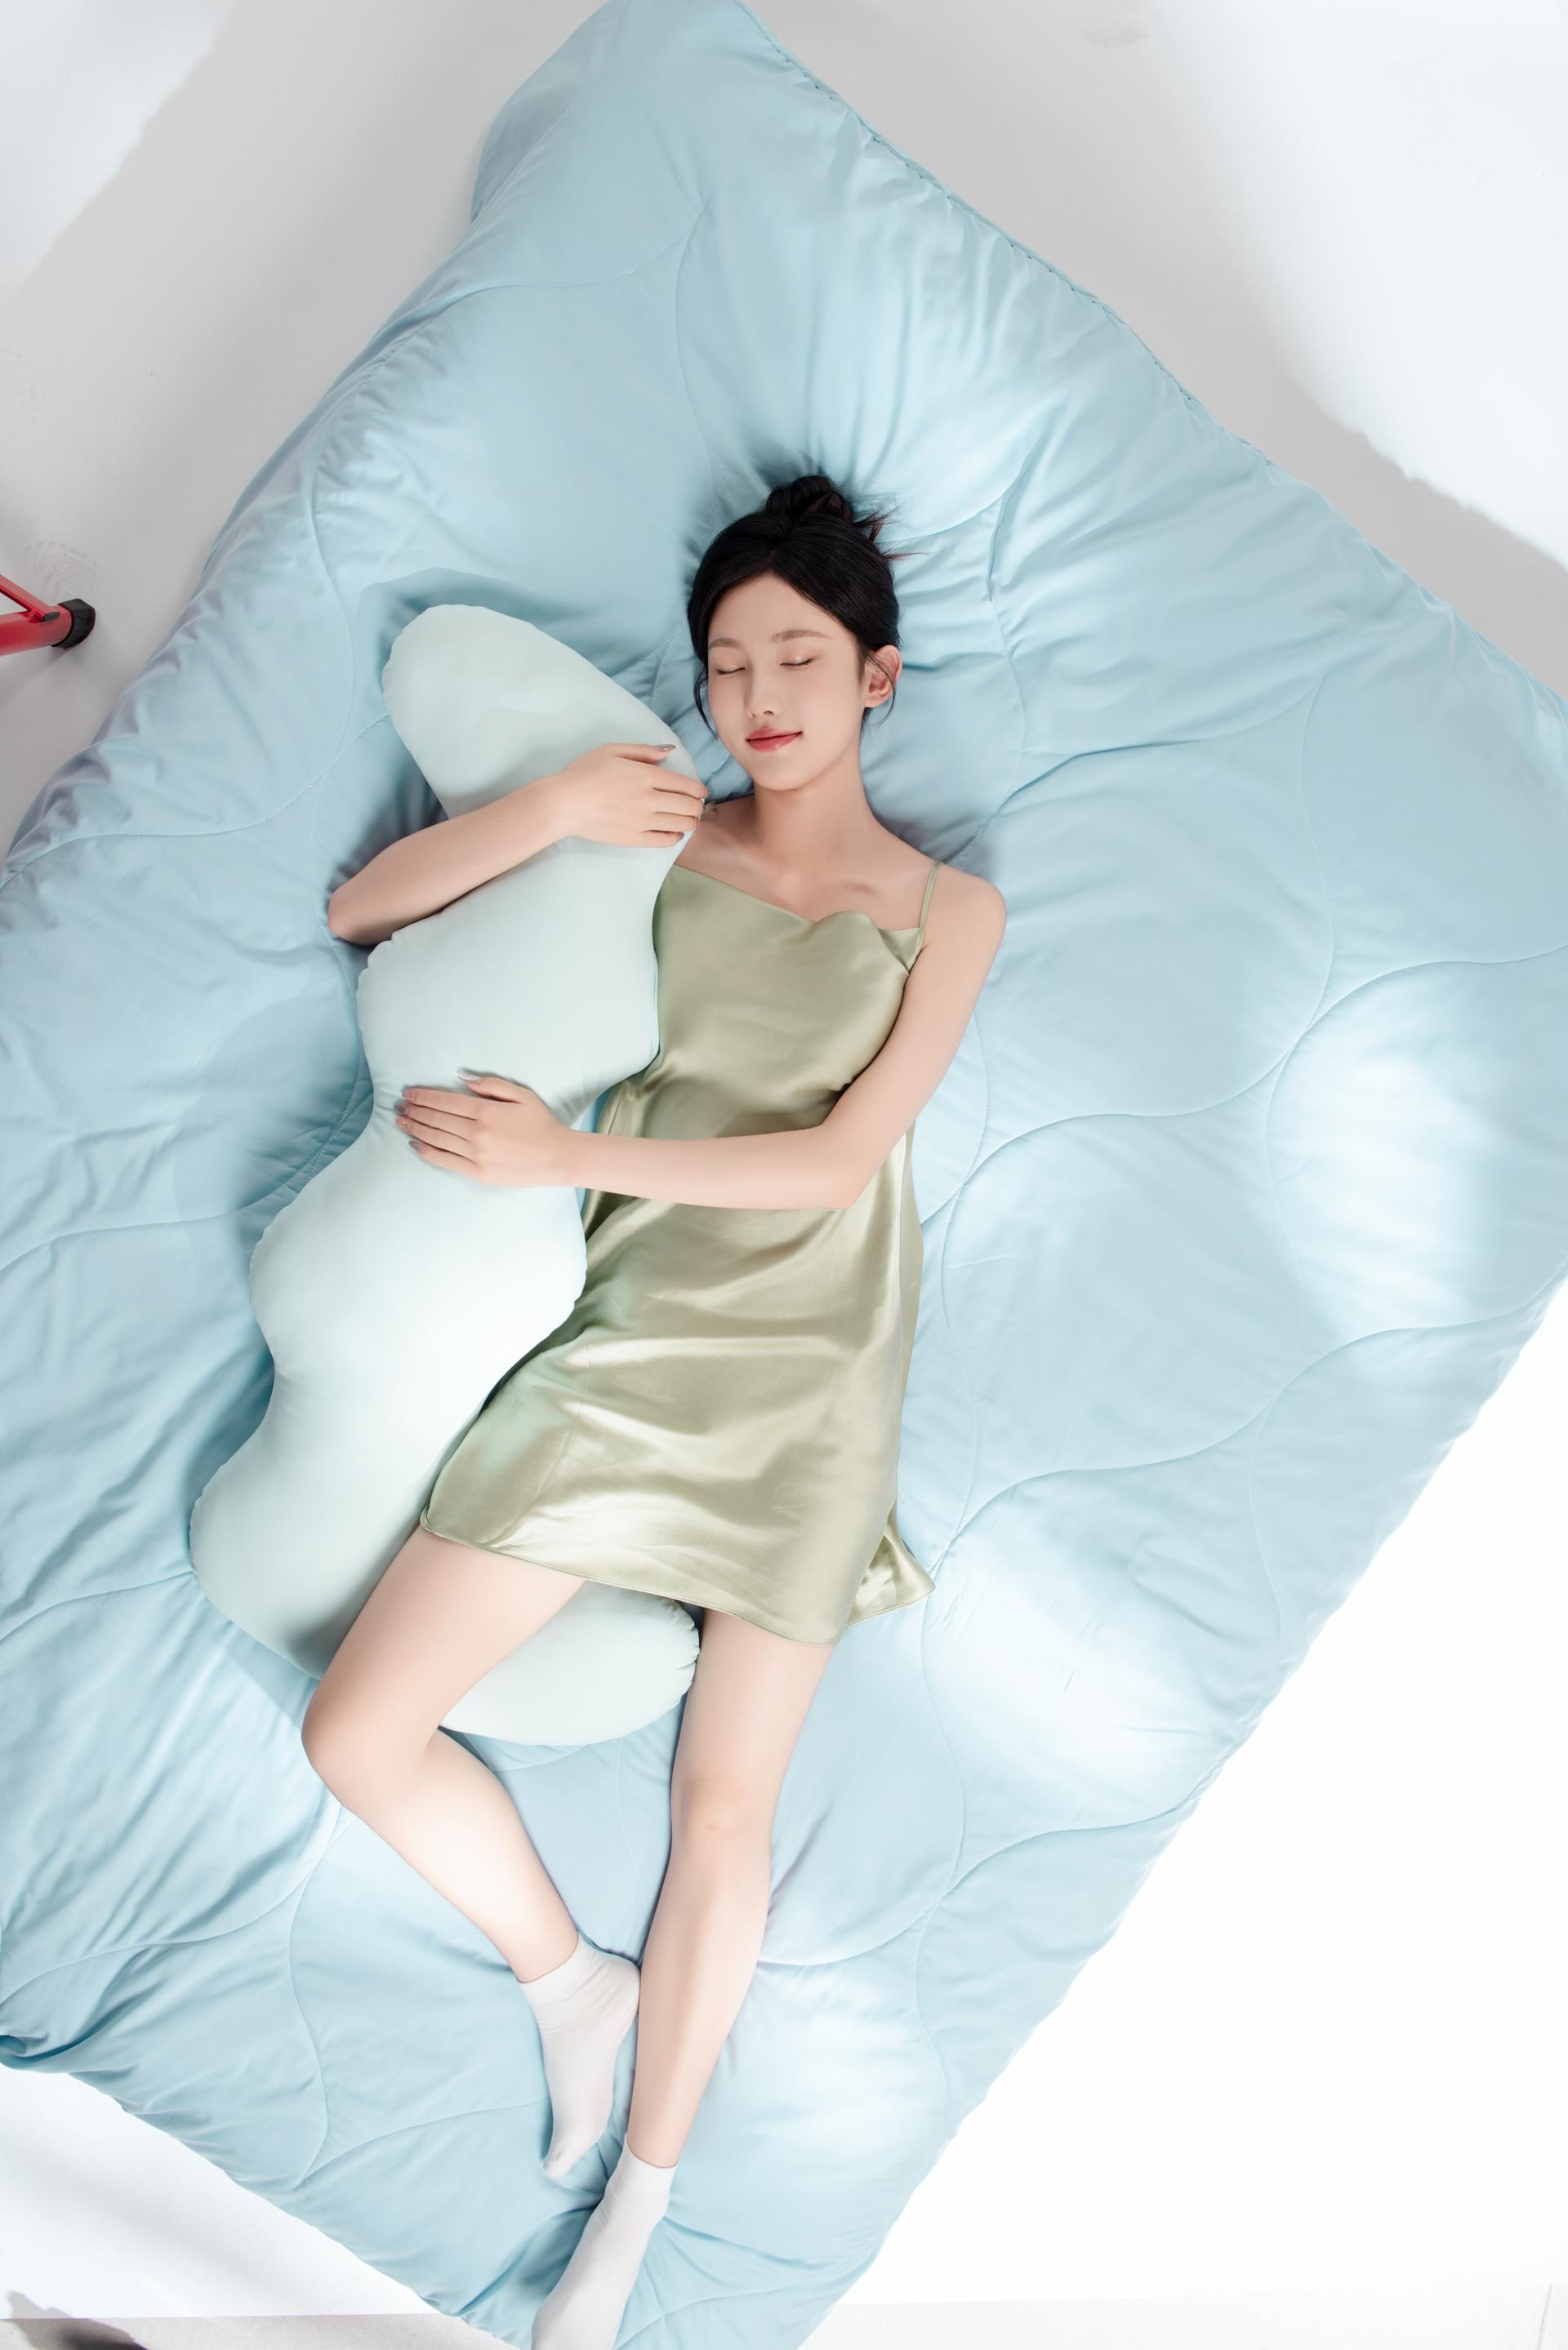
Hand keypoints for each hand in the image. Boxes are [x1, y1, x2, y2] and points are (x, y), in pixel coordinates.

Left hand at [395, 1072, 571, 1186]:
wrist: (557, 1158)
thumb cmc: (541, 1123)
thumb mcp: (521, 1095)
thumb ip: (491, 1085)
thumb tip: (461, 1078)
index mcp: (486, 1111)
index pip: (445, 1102)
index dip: (423, 1096)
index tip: (408, 1093)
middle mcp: (476, 1134)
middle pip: (436, 1119)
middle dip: (414, 1111)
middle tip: (399, 1106)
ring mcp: (475, 1155)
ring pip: (437, 1139)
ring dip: (415, 1129)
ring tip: (401, 1122)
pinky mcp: (477, 1173)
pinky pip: (445, 1161)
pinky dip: (427, 1152)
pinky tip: (415, 1144)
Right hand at [547, 738, 707, 846]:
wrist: (564, 803)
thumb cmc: (584, 773)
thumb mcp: (612, 750)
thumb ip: (643, 751)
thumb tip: (667, 751)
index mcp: (646, 775)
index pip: (683, 784)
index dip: (697, 789)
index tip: (702, 792)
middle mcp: (649, 799)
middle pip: (686, 805)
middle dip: (697, 806)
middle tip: (698, 807)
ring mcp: (643, 821)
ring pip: (680, 824)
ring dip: (691, 822)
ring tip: (691, 821)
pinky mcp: (633, 838)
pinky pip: (663, 840)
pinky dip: (675, 837)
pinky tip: (675, 834)